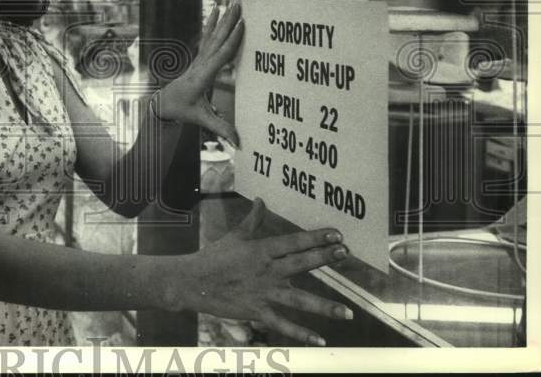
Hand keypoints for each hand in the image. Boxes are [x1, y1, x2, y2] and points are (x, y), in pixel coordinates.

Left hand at [155, 1, 243, 144]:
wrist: (163, 104)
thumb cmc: (182, 111)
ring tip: (232, 3)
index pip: (220, 57)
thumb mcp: (200, 120)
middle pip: (217, 39)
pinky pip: (207, 37)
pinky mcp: (199, 58)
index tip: (242, 26)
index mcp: (202, 77)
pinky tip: (216, 10)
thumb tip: (239, 143)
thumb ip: (220, 129)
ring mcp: (199, 59)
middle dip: (229, 22)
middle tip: (239, 5)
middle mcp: (200, 64)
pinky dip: (212, 23)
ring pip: (212, 35)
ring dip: (223, 19)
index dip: (232, 41)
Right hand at [173, 199, 351, 344]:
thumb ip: (253, 220)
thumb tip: (261, 200)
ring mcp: (263, 292)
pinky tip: (320, 339)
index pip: (293, 242)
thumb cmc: (214, 257)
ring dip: (324, 306)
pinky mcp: (257, 311)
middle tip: (344, 254)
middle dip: (323, 258)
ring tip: (347, 312)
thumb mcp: (235, 236)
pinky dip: (301, 333)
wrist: (193, 282)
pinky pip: (282, 323)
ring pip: (298, 300)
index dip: (315, 238)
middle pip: (300, 264)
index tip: (336, 234)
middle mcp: (266, 270)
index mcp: (261, 250)